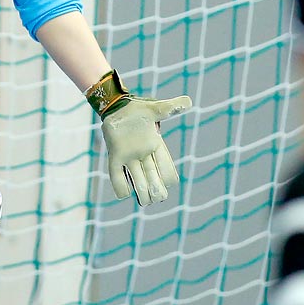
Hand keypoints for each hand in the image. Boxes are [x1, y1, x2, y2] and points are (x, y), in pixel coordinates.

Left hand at [87, 70, 190, 205]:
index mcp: (156, 145)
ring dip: (142, 191)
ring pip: (138, 178)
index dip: (168, 176)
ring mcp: (129, 156)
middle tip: (158, 199)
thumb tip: (188, 102)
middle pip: (153, 176)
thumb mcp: (156, 108)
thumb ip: (171, 108)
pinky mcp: (115, 155)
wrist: (117, 106)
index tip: (168, 183)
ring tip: (146, 202)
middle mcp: (143, 154)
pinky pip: (117, 174)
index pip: (166, 166)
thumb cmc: (138, 108)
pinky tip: (123, 195)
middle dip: (156, 189)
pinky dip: (120, 185)